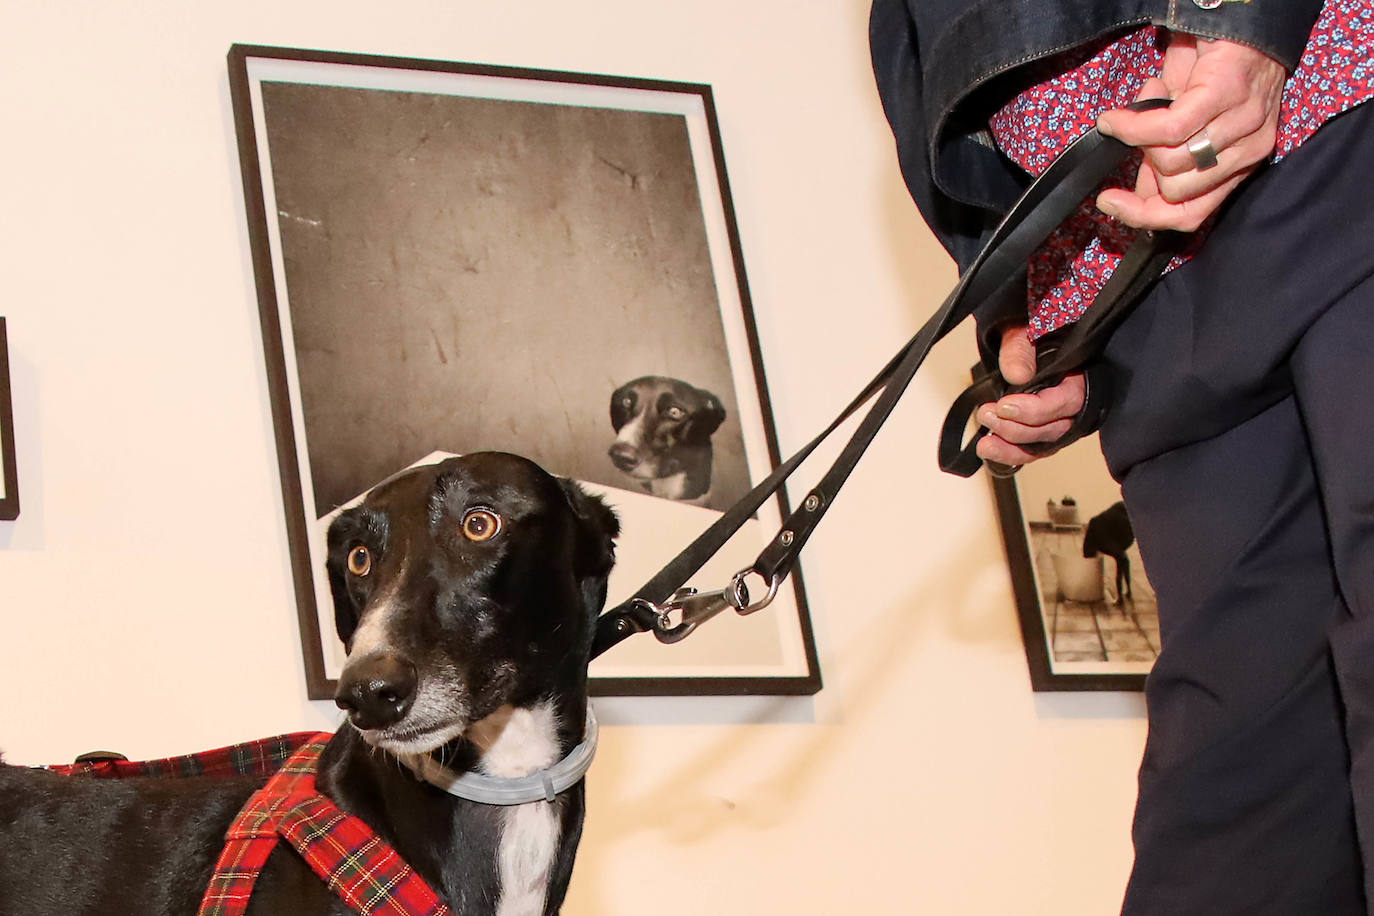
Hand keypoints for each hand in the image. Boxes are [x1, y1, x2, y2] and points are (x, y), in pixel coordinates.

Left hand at [975, 324, 1086, 467]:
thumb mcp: (1025, 329)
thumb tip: (1017, 375)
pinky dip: (1010, 454)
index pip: (1068, 401)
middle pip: (1056, 429)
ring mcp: (1059, 419)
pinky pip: (1032, 450)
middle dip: (1018, 429)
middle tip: (988, 415)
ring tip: (985, 444)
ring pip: (1044, 445)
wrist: (1024, 336)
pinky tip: (989, 451)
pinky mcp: (1042, 430)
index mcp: (1080, 373)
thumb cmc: (1031, 330)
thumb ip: (1021, 349)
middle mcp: (1075, 401)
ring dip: (1012, 448)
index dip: (1037, 409)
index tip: (1005, 406)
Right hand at [1095, 34, 1284, 231]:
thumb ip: (1166, 158)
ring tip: (1135, 117)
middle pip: (1176, 193)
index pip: (1192, 214)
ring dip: (1140, 142)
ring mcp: (1243, 124)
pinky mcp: (1226, 95)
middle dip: (1144, 170)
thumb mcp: (1187, 125)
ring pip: (1171, 163)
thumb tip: (1139, 187)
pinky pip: (1168, 129)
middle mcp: (1250, 150)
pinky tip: (1116, 118)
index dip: (1143, 217)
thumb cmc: (1213, 69)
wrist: (1238, 20)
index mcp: (1241, 163)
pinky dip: (1133, 125)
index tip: (1109, 203)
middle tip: (1137, 141)